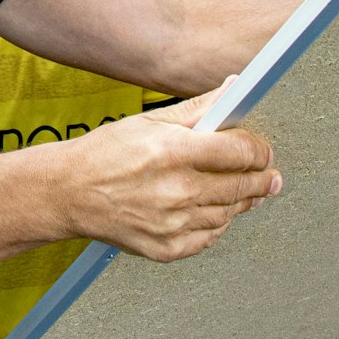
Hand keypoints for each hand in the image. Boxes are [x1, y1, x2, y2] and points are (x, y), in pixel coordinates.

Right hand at [60, 81, 279, 262]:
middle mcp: (176, 189)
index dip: (259, 150)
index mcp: (174, 151)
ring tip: (244, 192)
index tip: (262, 150)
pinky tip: (214, 212)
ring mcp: (173, 222)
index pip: (240, 152)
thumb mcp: (151, 121)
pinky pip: (209, 237)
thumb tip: (234, 90)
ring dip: (241, 201)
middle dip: (261, 178)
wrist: (69, 192)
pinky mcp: (167, 247)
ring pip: (229, 213)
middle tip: (269, 176)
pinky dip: (217, 224)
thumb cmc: (106, 154)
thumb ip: (199, 109)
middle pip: (241, 186)